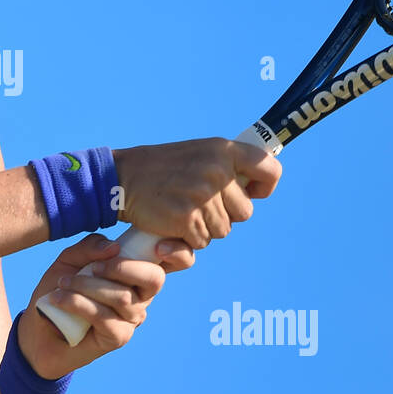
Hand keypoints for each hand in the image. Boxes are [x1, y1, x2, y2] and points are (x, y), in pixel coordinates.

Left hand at [16, 232, 195, 379]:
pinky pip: (104, 317)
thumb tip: (114, 248)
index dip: (178, 251)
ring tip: (62, 283)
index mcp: (136, 271)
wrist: (38, 327)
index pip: (175, 261)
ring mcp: (131, 318)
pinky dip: (78, 303)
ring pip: (123, 297)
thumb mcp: (70, 260)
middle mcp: (141, 295)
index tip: (159, 246)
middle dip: (124, 268)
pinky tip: (59, 299)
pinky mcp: (118, 337)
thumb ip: (90, 247)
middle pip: (155, 279)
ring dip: (87, 285)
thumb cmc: (59, 289)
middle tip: (93, 267)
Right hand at [111, 138, 281, 248]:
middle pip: (244, 212)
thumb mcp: (198, 153)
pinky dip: (188, 238)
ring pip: (223, 230)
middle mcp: (217, 171)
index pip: (269, 170)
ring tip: (183, 209)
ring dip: (205, 228)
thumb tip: (256, 188)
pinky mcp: (187, 219)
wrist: (123, 178)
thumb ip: (226, 165)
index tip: (252, 192)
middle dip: (225, 214)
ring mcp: (202, 196)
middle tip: (200, 203)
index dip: (264, 186)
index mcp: (223, 151)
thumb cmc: (162, 168)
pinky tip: (173, 222)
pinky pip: (202, 242)